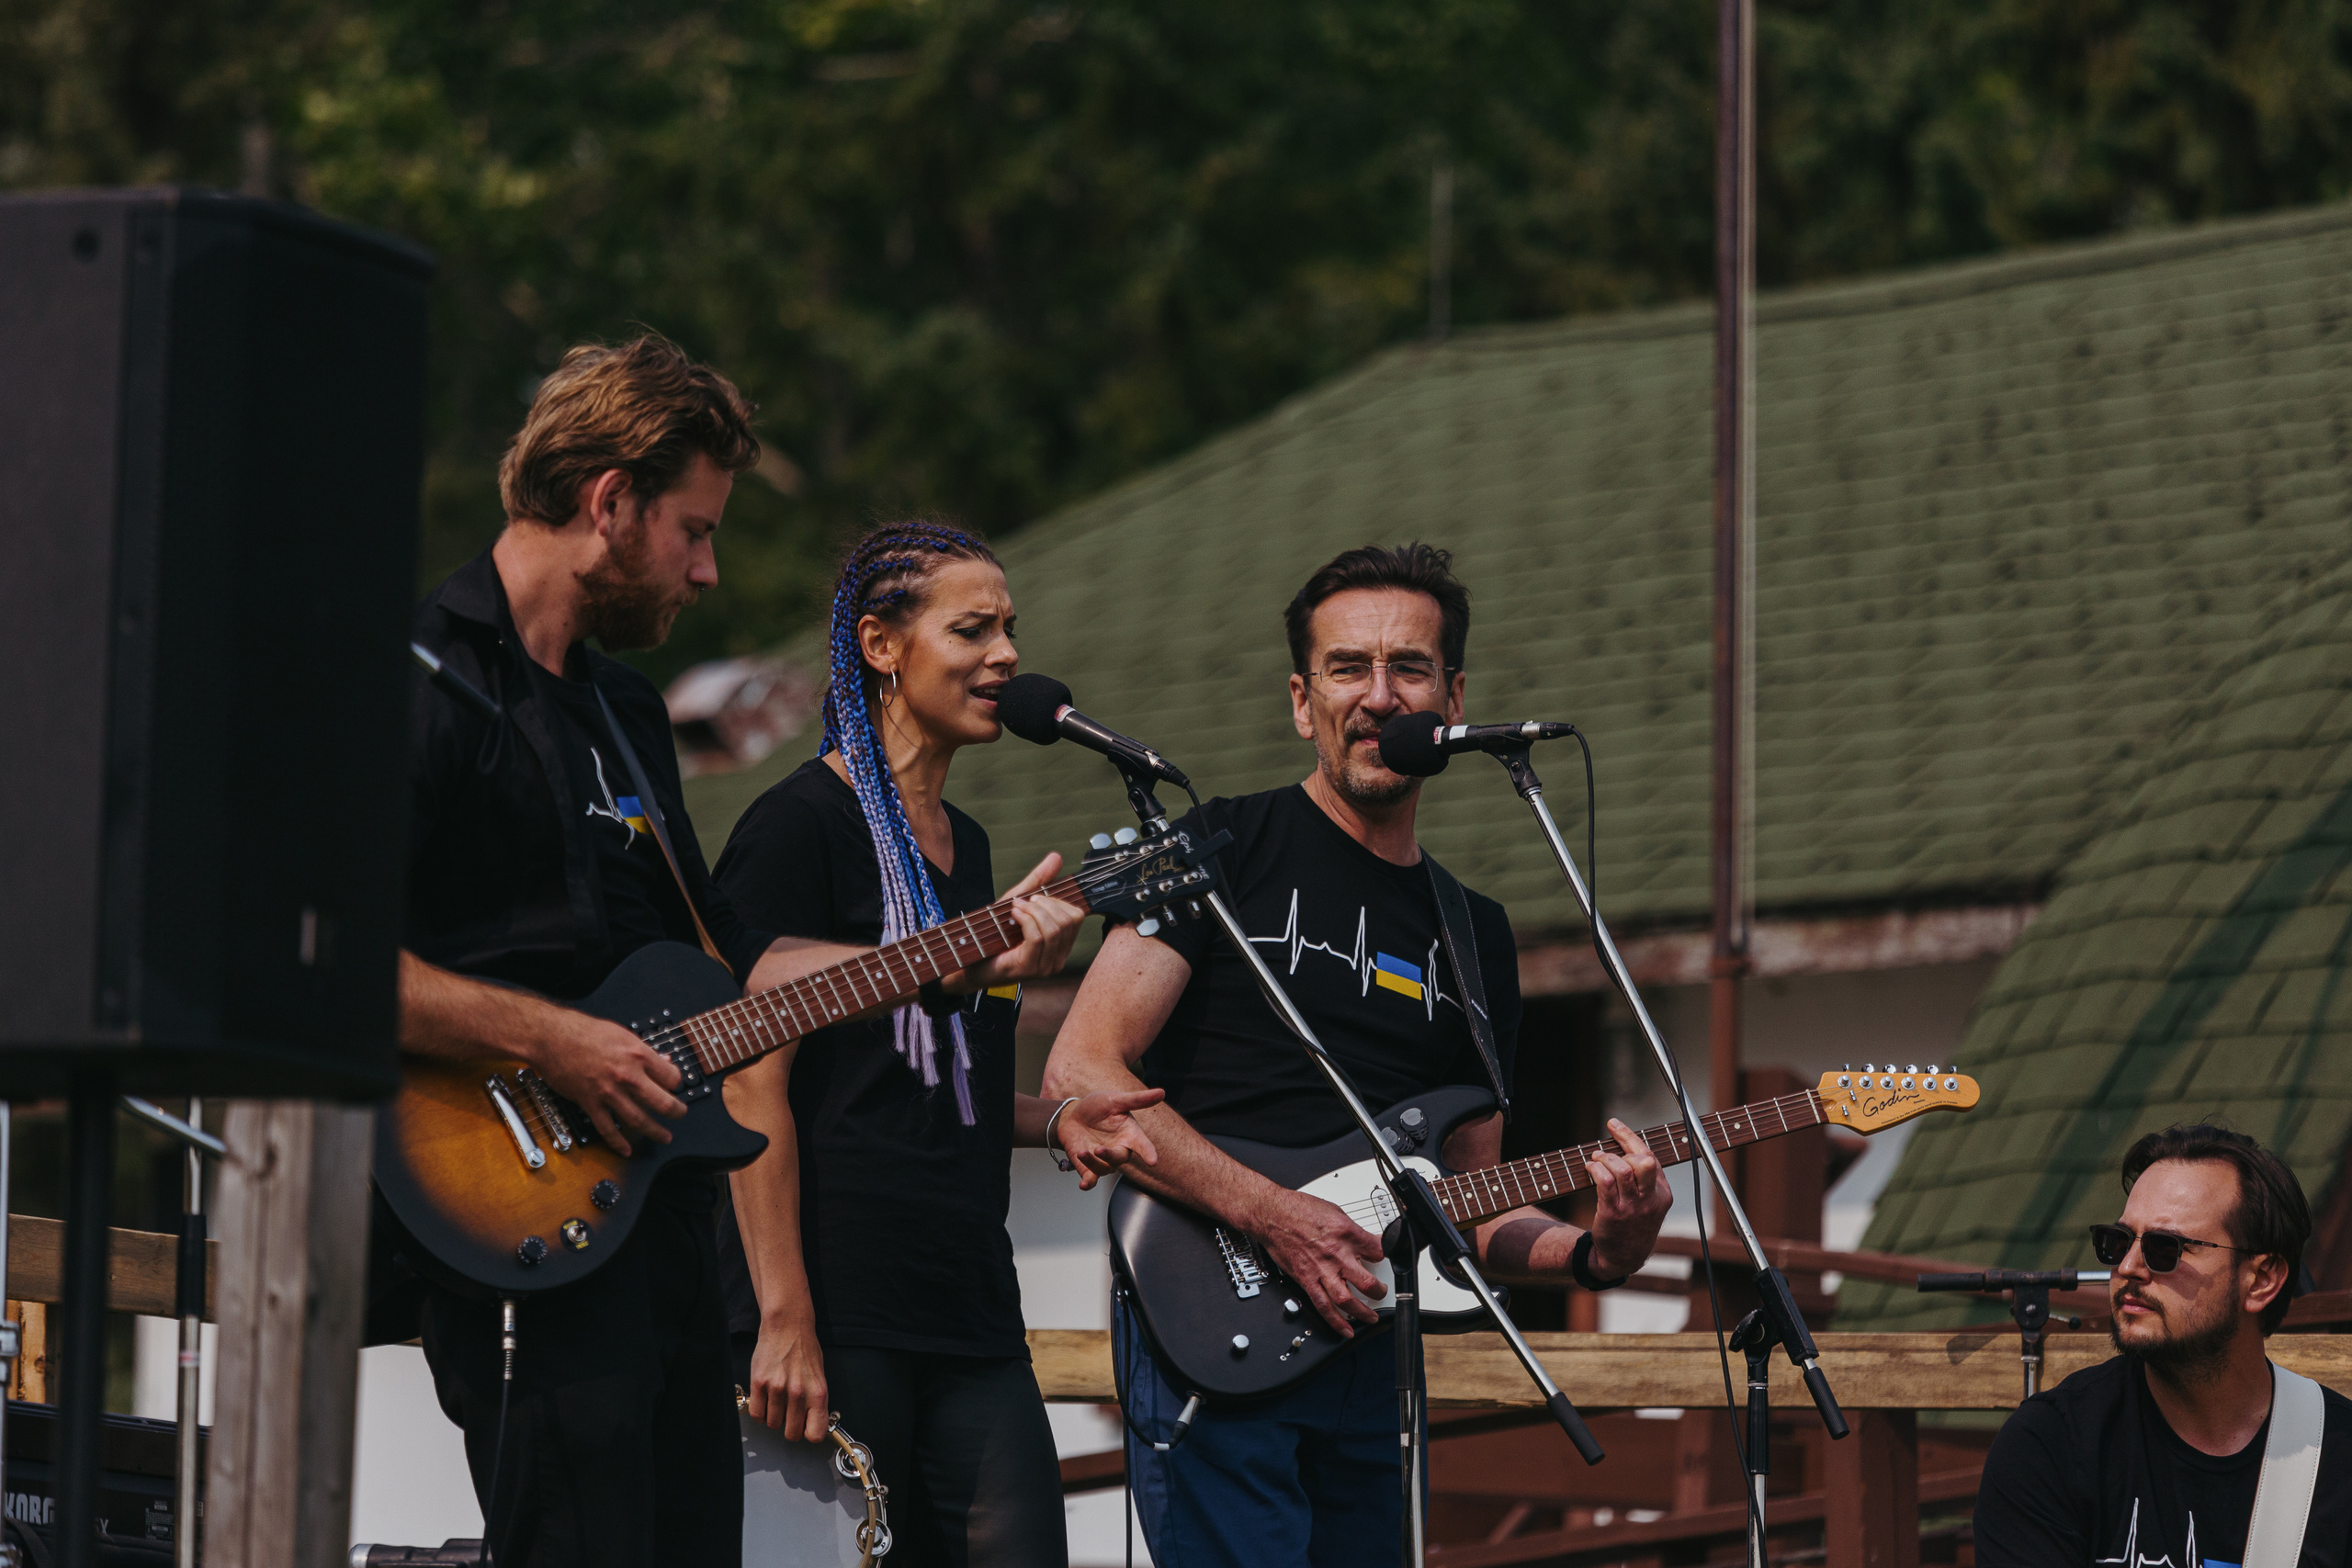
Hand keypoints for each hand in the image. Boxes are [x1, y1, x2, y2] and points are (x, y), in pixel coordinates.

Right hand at [528, 1012, 684, 1156]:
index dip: (675, 1083)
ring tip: (664, 1137)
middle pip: (662, 1102)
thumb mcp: (622, 1034)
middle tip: (679, 1115)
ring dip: (655, 1131)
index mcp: (638, 1054)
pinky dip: (618, 1143)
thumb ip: (644, 1051)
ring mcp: (609, 1092)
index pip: (671, 1077)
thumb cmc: (583, 1031)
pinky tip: (626, 1149)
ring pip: (639, 1120)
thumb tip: (663, 1061)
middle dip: (676, 1112)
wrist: (551, 1037)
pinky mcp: (590, 1103)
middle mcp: (627, 1075)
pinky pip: (607, 1129)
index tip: (673, 1087)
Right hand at [745, 1316, 830, 1442]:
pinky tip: (765, 1399)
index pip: (815, 1434)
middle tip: (788, 1414)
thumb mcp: (819, 1376)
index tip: (805, 1428)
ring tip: (777, 1400)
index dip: (809, 1434)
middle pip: (791, 1433)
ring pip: (772, 1424)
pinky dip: (760, 1411)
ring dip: (774, 1417)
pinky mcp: (759, 1383)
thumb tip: (812, 1423)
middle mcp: (799, 1393)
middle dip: (789, 1427)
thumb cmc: (804, 1348)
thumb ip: (815, 1401)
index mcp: (818, 1393)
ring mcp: (778, 1389)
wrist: (787, 1325)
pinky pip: (757, 1414)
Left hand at [954, 854, 1083, 989]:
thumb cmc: (993, 935)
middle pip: (1068, 921)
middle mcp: (1058, 958)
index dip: (1058, 901)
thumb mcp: (1018, 902)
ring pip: (1054, 929)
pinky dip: (1025, 920)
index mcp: (1060, 944)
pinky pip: (1038, 937)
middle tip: (1024, 902)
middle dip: (1045, 904)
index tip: (1036, 898)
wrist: (968, 964)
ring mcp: (1046, 966)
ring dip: (1033, 911)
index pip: (1077, 917)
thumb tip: (1057, 857)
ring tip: (1016, 908)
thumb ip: (1039, 881)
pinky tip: (1013, 915)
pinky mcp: (1030, 968)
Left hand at [1057, 1087, 1165, 1189]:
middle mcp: (1119, 1149)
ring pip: (1104, 1169)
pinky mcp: (1088, 1167)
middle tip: (1099, 1149)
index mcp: (1129, 1134)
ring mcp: (1103, 1160)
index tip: (1153, 1161)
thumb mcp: (1115, 1100)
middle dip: (1110, 1156)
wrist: (1072, 1116)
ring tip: (1082, 1152)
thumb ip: (1137, 1100)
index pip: (1143, 1145)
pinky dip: (1088, 1183)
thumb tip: (1162, 1092)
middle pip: (1121, 1159)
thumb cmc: (1097, 1107)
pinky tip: (1083, 1185)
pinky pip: (1091, 1179)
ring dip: (1092, 1163)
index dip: (1148, 1153)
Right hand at [1248, 1187, 1385, 1337]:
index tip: (1385, 1260)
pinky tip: (1345, 1329)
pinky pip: (1323, 1306)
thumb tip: (1363, 1238)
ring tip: (1371, 1317)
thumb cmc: (1299, 1209)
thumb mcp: (1335, 1211)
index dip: (1386, 1256)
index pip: (1378, 1251)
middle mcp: (1336, 1255)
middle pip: (1367, 1282)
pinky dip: (1336, 1321)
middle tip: (1381, 1292)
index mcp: (1347, 1234)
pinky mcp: (1306, 1280)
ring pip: (1347, 1300)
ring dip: (1362, 1312)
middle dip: (1379, 1291)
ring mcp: (1321, 1270)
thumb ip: (1351, 1230)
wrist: (1273, 1215)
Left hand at [1585, 1117, 1671, 1279]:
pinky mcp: (1614, 1214)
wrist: (1624, 1257)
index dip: (1630, 1137)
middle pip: (1643, 1161)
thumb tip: (1623, 1147)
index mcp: (1663, 1193)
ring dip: (1605, 1159)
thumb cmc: (1635, 1224)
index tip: (1613, 1124)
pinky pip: (1605, 1183)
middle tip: (1605, 1152)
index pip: (1650, 1157)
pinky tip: (1589, 1169)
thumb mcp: (1650, 1203)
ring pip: (1622, 1170)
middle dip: (1621, 1149)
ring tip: (1595, 1160)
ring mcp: (1633, 1207)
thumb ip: (1644, 1180)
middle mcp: (1650, 1199)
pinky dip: (1595, 1170)